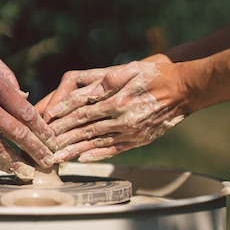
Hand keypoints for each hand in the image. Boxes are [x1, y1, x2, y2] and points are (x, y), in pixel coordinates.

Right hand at [0, 16, 56, 179]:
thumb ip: (6, 77)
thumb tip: (24, 96)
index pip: (26, 110)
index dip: (42, 128)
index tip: (53, 139)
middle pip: (17, 131)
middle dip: (36, 149)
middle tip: (49, 162)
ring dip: (14, 161)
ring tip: (27, 172)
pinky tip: (1, 166)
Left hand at [37, 56, 187, 162]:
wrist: (184, 88)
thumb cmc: (155, 75)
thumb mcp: (131, 69)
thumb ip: (108, 80)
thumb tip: (87, 92)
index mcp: (117, 102)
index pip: (82, 112)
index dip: (63, 118)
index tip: (46, 124)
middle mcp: (122, 120)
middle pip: (85, 130)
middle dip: (63, 138)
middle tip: (44, 146)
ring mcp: (131, 132)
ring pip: (97, 143)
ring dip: (76, 151)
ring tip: (57, 157)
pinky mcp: (139, 140)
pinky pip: (114, 150)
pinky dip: (98, 155)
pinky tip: (83, 159)